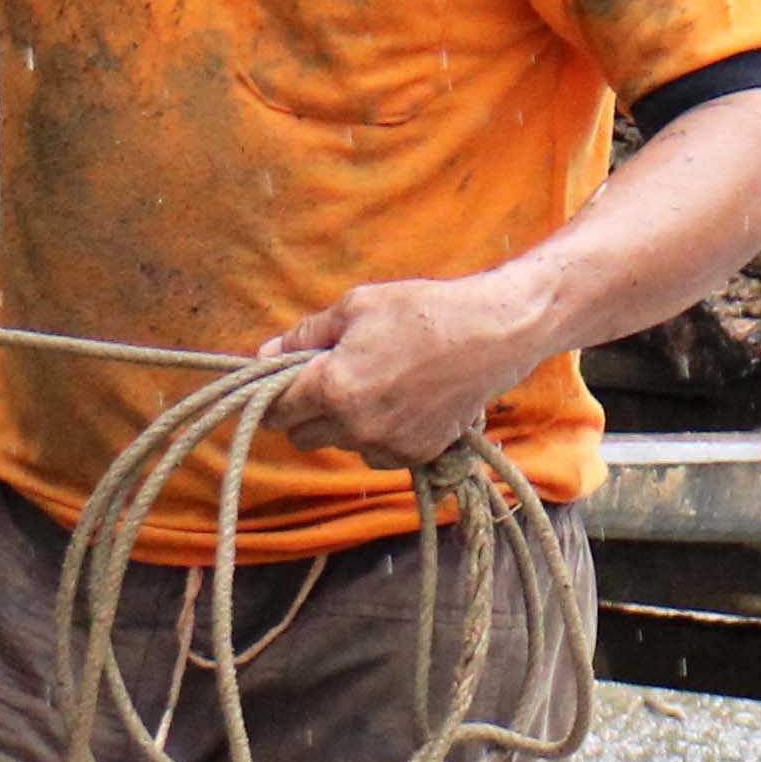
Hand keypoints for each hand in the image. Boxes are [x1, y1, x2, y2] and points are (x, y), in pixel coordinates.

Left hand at [257, 274, 550, 464]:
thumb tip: (267, 353)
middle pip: (302, 437)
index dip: (272, 395)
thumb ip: (305, 335)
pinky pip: (378, 453)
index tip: (280, 382)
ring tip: (371, 385)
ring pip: (341, 445)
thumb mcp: (355, 307)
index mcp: (333, 388)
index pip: (277, 411)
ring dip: (342, 424)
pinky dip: (377, 434)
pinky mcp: (418, 454)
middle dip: (304, 411)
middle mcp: (356, 426)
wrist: (492, 334)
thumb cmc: (422, 312)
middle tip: (324, 379)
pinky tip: (397, 402)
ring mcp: (388, 445)